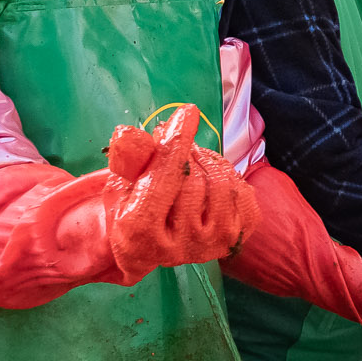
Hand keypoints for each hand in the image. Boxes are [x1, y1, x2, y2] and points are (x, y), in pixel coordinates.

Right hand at [102, 104, 258, 280]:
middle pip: (194, 179)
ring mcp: (212, 245)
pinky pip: (241, 190)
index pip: (165, 179)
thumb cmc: (132, 211)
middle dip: (186, 151)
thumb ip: (127, 159)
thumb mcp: (119, 185)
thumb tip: (128, 133)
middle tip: (175, 141)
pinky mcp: (235, 238)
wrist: (152, 248)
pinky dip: (226, 174)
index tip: (187, 112)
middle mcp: (181, 247)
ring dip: (206, 161)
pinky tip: (208, 176)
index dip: (176, 143)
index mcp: (141, 235)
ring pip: (221, 183)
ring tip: (189, 160)